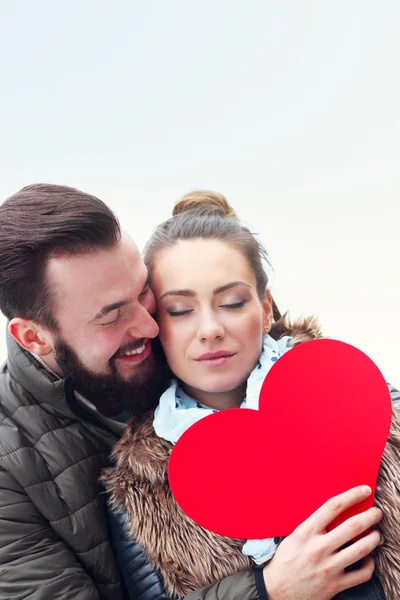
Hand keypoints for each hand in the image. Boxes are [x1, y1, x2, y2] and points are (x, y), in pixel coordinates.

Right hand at [262, 485, 381, 599]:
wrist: (276, 590)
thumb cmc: (285, 560)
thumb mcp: (294, 536)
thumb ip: (313, 525)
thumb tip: (337, 513)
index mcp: (306, 532)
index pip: (333, 506)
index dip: (352, 495)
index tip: (364, 490)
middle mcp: (318, 548)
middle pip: (353, 526)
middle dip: (370, 516)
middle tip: (376, 512)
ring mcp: (328, 568)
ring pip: (361, 548)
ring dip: (374, 538)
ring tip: (376, 534)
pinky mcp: (334, 585)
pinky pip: (362, 574)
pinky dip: (370, 564)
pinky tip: (368, 559)